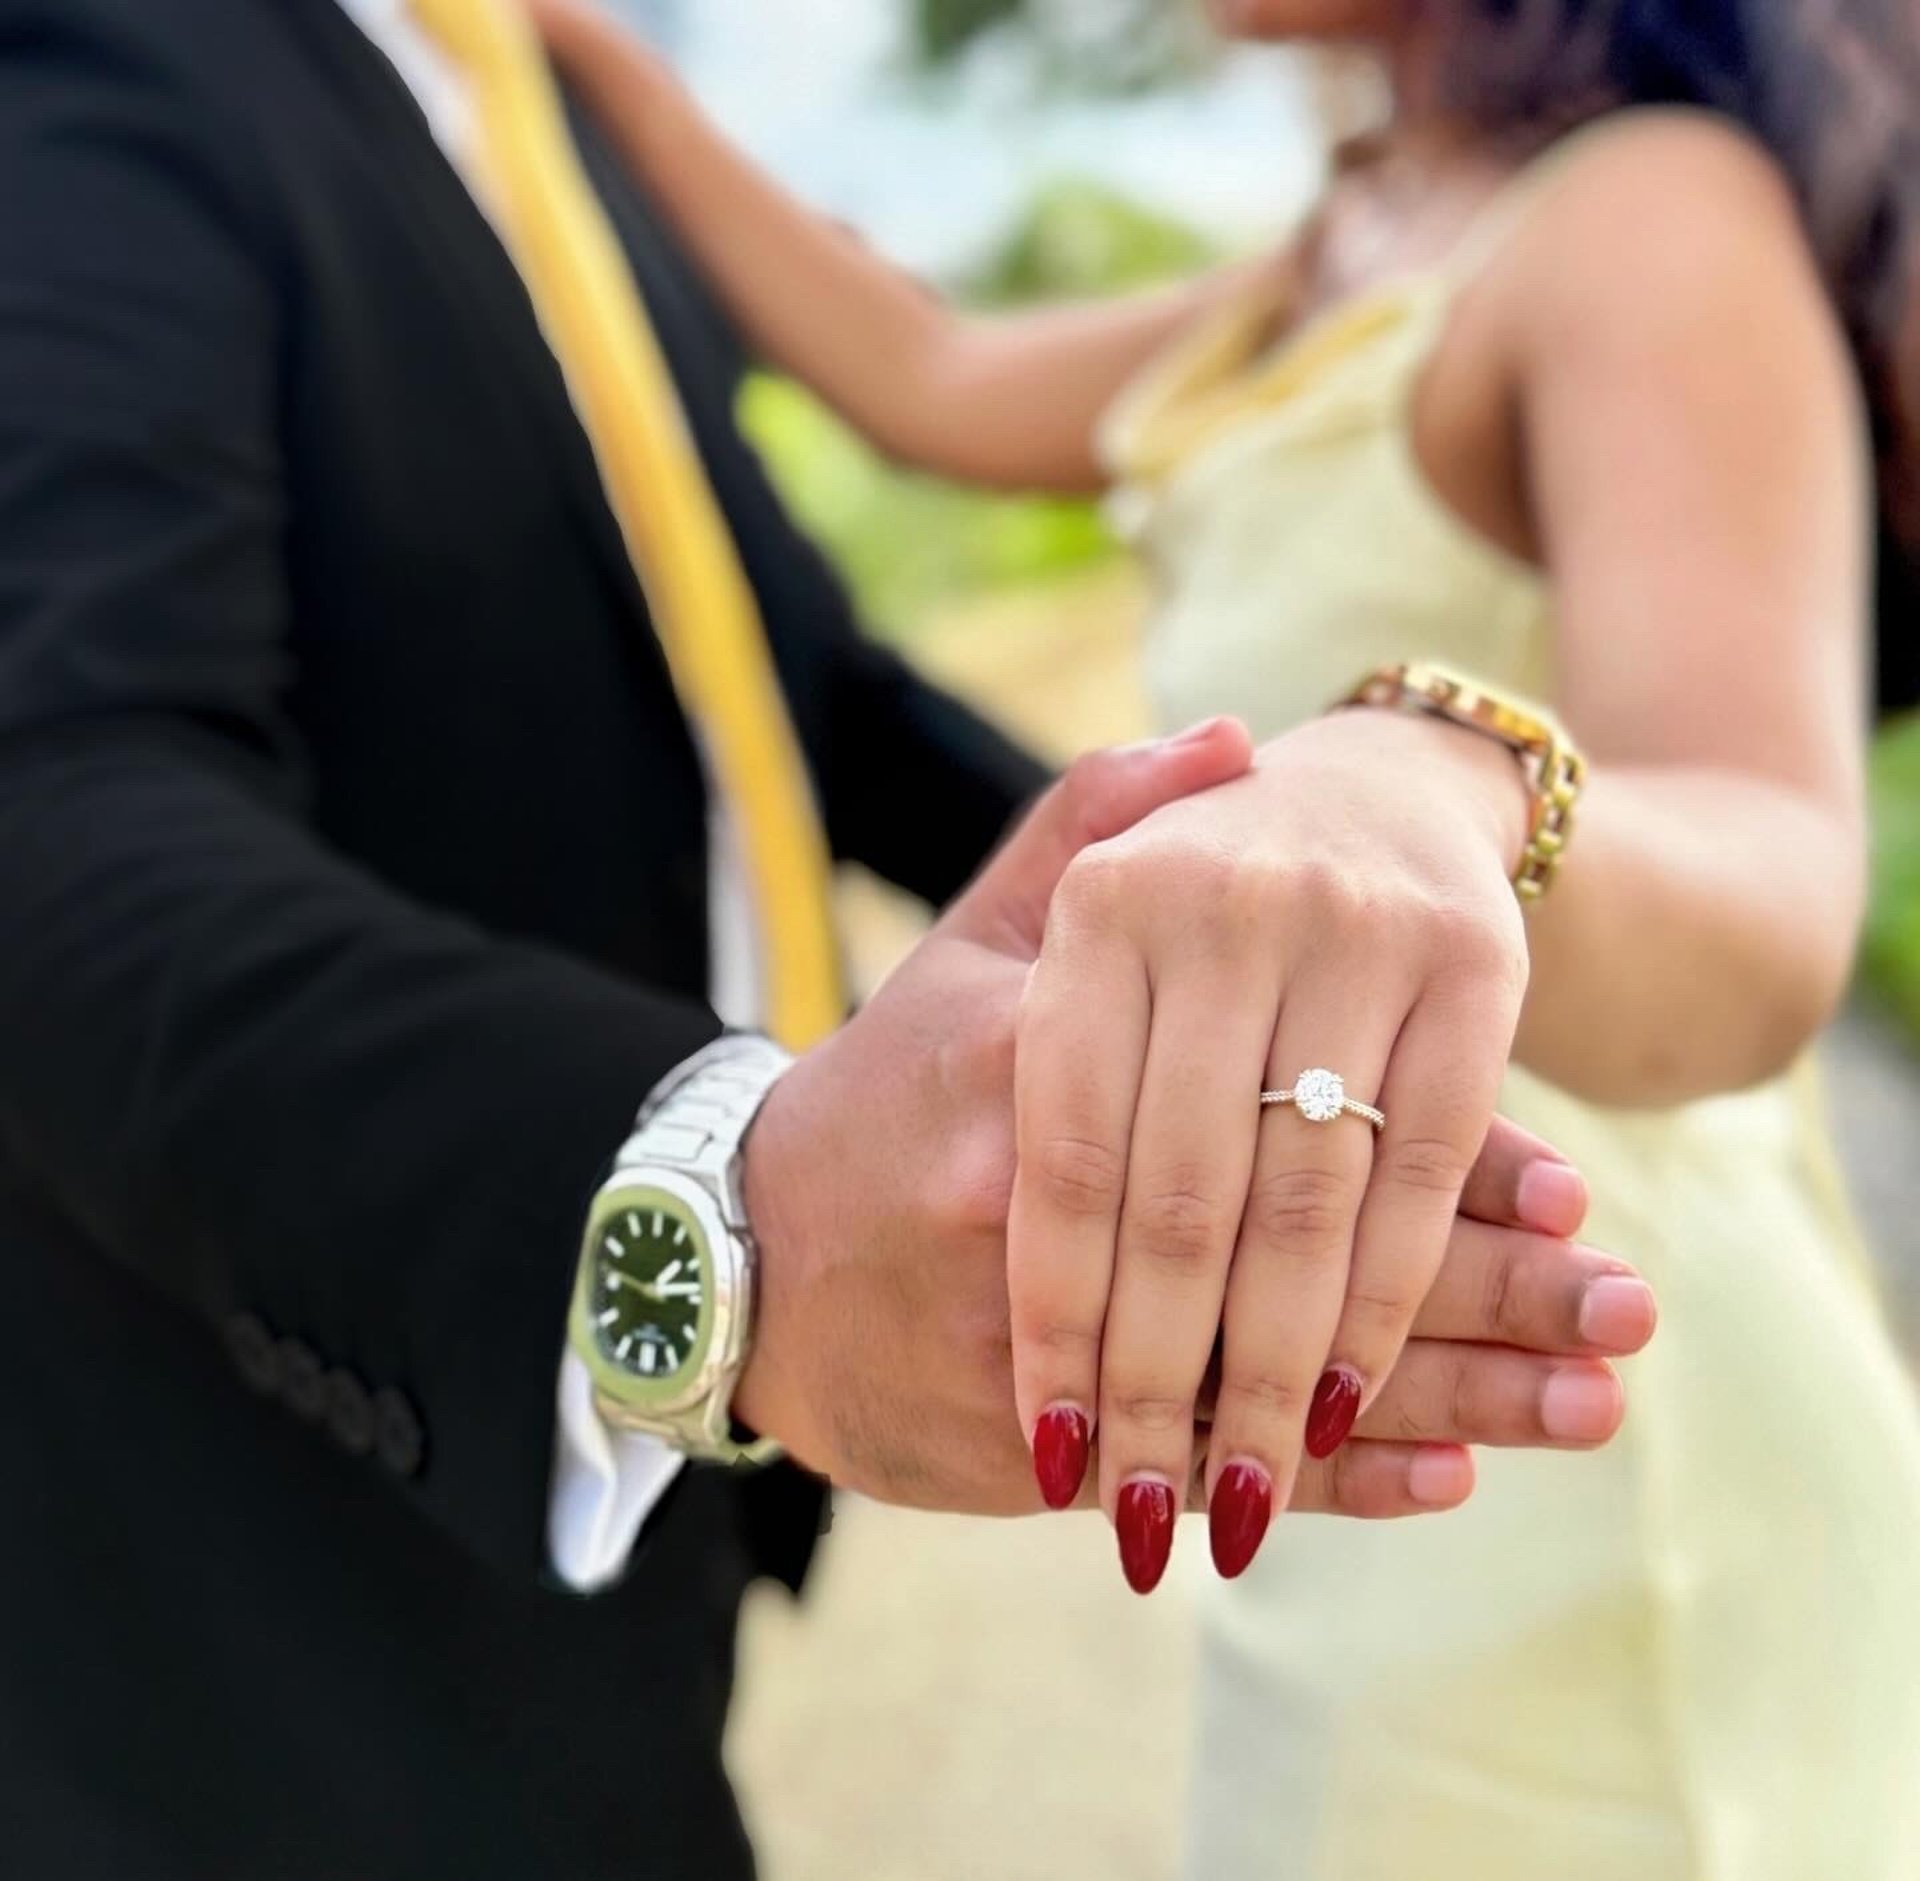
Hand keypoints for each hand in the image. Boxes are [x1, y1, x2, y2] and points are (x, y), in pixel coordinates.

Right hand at [735, 720, 1651, 1524]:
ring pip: (1273, 1379)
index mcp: (1049, 1062)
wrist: (746, 1253)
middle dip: (1483, 1296)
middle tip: (1625, 1316)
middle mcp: (1043, 1205)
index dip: (1436, 1163)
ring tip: (1588, 1408)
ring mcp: (1034, 1339)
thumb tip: (1228, 738)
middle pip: (1303, 1257)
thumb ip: (1093, 828)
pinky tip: (1445, 1476)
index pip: (1284, 1118)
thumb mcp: (974, 943)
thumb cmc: (889, 1089)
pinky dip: (1332, 1481)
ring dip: (1446, 1401)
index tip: (1572, 1191)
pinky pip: (1195, 1463)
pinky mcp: (1022, 1441)